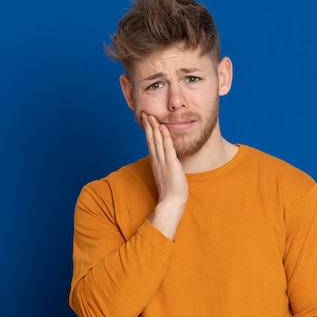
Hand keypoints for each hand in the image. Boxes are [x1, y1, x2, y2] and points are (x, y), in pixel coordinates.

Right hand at [142, 112, 187, 238]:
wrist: (172, 202)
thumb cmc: (171, 191)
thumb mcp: (166, 175)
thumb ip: (165, 167)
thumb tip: (166, 161)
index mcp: (156, 162)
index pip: (151, 143)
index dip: (148, 131)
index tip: (146, 121)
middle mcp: (157, 160)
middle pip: (151, 140)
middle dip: (148, 126)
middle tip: (145, 114)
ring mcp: (163, 162)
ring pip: (157, 141)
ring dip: (154, 128)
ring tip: (151, 116)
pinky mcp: (171, 164)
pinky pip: (167, 148)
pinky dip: (165, 137)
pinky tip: (163, 128)